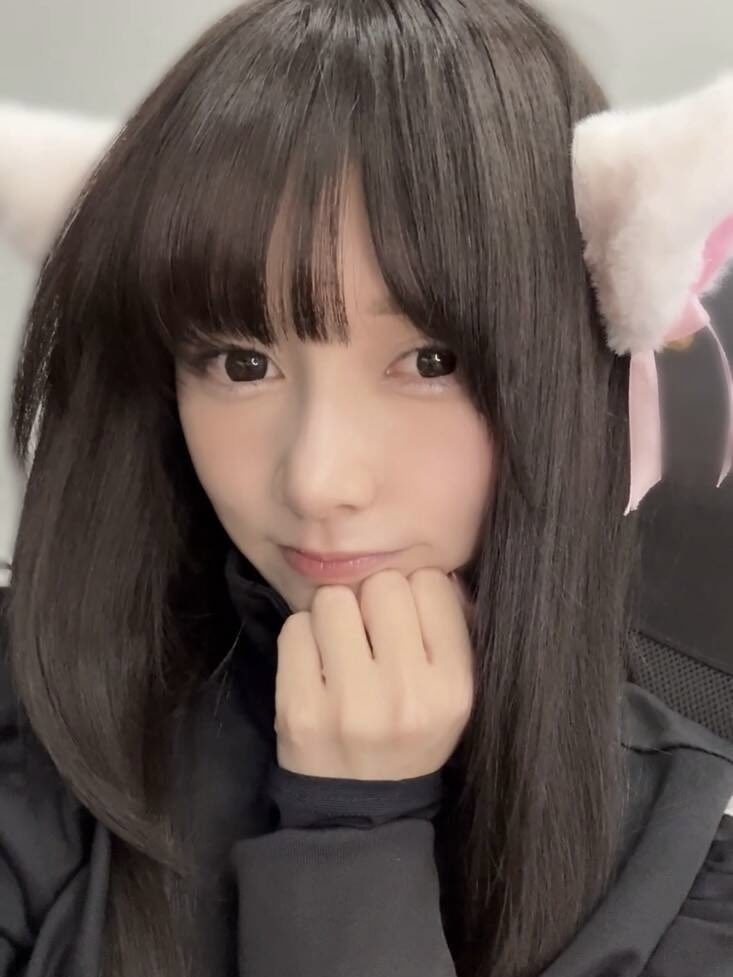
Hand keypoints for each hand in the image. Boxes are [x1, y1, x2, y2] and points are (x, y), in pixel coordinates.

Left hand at [274, 568, 475, 780]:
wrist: (359, 810)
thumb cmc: (410, 736)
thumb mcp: (452, 694)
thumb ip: (451, 629)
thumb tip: (432, 569)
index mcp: (452, 687)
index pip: (431, 584)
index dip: (415, 595)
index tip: (407, 620)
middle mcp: (405, 693)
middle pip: (382, 585)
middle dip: (373, 601)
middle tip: (370, 633)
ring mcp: (348, 702)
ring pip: (333, 599)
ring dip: (334, 615)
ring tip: (342, 648)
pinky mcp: (298, 708)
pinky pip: (295, 627)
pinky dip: (303, 637)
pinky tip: (316, 665)